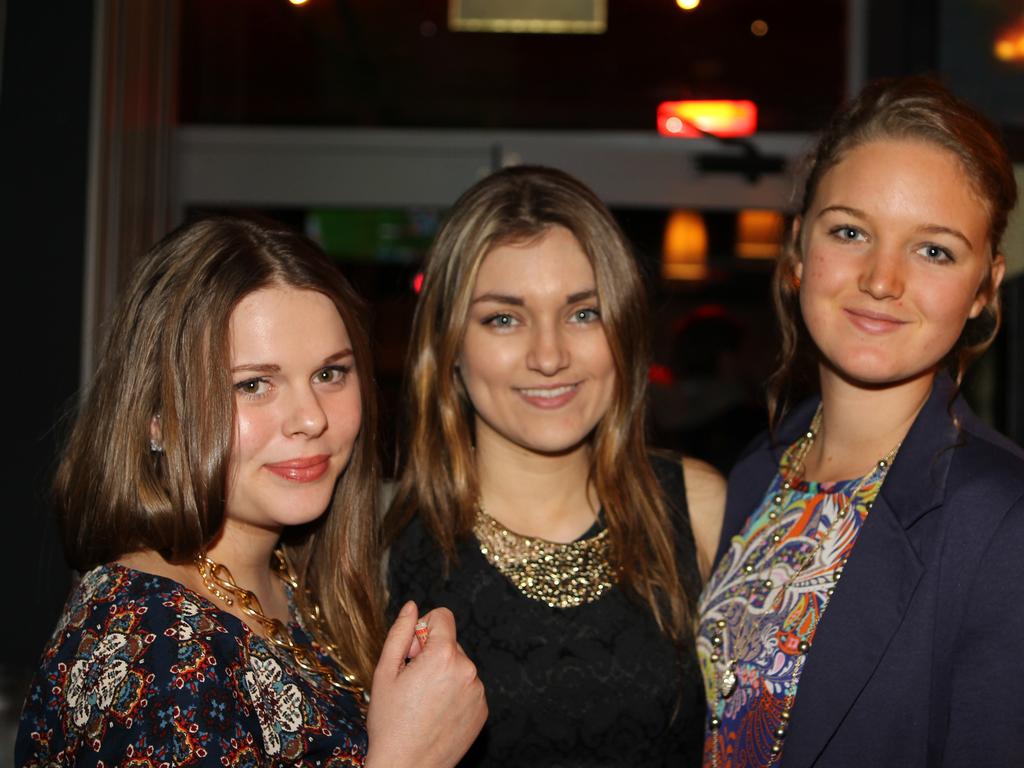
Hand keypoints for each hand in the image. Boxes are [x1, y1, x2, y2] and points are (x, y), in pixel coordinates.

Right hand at [365, 601, 486, 767]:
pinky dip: (454, 693)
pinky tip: (436, 713)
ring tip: (423, 701)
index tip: (411, 653)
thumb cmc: (390, 722)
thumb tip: (412, 606)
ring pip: (458, 666)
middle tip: (411, 682)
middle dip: (431, 654)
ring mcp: (478, 691)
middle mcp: (468, 669)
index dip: (422, 630)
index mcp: (443, 655)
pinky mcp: (483, 710)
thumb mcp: (385, 672)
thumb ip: (400, 633)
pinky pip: (468, 687)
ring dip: (443, 674)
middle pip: (450, 642)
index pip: (443, 616)